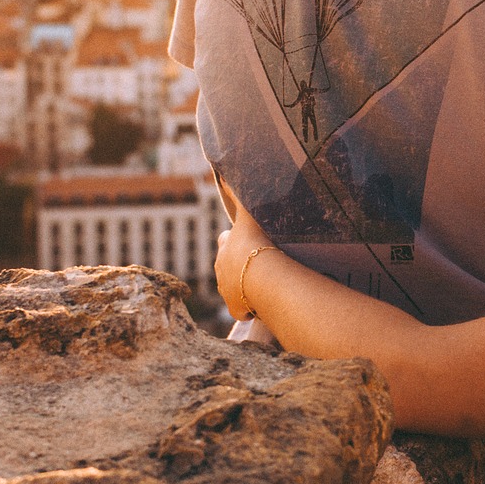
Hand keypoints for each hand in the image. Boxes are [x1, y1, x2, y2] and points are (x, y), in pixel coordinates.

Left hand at [214, 187, 274, 319]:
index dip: (234, 240)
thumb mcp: (249, 216)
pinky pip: (241, 309)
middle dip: (238, 264)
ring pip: (233, 288)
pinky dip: (249, 308)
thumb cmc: (257, 244)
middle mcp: (222, 270)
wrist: (262, 276)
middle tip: (256, 263)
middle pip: (226, 265)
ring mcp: (228, 291)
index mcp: (225, 248)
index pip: (226, 240)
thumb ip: (238, 195)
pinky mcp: (235, 308)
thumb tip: (223, 173)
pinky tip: (260, 305)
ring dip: (244, 286)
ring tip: (261, 285)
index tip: (248, 241)